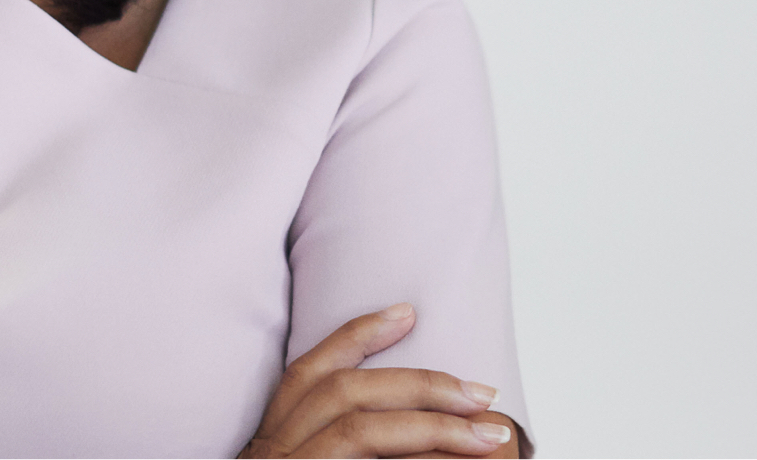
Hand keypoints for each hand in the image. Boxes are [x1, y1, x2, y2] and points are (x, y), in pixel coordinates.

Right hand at [239, 304, 517, 458]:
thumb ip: (344, 454)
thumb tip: (419, 439)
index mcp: (268, 447)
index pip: (308, 372)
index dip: (355, 336)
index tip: (407, 311)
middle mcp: (270, 456)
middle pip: (342, 395)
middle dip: (417, 385)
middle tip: (481, 392)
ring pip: (354, 429)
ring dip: (427, 422)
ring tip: (488, 432)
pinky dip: (410, 459)